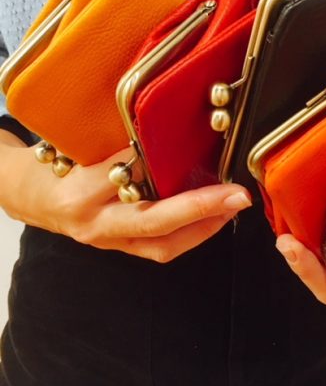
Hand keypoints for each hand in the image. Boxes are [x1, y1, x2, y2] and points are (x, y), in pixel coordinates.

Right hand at [0, 136, 250, 261]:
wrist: (29, 198)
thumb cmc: (54, 167)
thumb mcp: (78, 146)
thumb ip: (120, 146)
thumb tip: (166, 136)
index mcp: (80, 193)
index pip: (129, 175)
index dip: (165, 162)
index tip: (198, 146)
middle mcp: (96, 224)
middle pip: (156, 223)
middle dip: (201, 209)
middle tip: (236, 196)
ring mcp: (109, 242)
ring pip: (164, 246)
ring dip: (203, 229)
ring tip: (231, 208)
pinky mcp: (119, 249)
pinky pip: (160, 249)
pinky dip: (190, 234)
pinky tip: (210, 219)